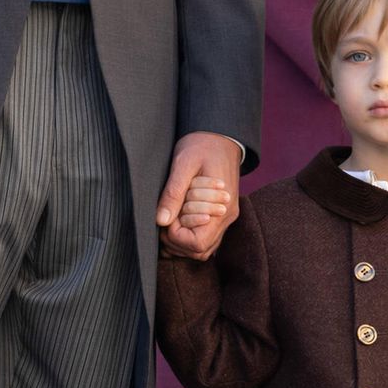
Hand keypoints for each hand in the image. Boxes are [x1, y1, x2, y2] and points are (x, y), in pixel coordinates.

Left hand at [157, 132, 240, 259]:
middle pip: (199, 251)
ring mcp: (224, 219)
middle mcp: (226, 218)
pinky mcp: (219, 216)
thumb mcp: (184, 164)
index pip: (197, 243)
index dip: (176, 236)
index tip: (167, 217)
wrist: (220, 136)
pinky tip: (176, 221)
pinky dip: (188, 236)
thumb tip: (161, 220)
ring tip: (170, 218)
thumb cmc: (202, 146)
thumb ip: (173, 192)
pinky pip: (205, 239)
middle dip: (176, 239)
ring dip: (181, 240)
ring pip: (202, 249)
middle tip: (165, 217)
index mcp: (222, 207)